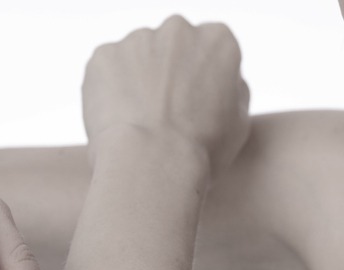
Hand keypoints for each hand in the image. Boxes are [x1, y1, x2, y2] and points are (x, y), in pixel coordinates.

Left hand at [81, 15, 250, 176]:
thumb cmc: (201, 154)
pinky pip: (107, 71)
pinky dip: (109, 92)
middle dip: (169, 75)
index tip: (195, 108)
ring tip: (141, 125)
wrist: (152, 166)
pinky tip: (120, 122)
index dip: (202, 82)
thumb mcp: (240, 124)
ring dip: (138, 82)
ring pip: (137, 58)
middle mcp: (178, 30)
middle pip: (173, 48)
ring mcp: (137, 40)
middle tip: (166, 116)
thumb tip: (223, 82)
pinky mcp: (104, 55)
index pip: (211, 51)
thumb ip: (233, 91)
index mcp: (217, 41)